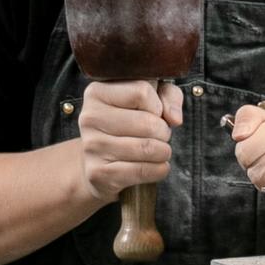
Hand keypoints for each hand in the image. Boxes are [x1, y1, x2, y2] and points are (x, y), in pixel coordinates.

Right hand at [76, 77, 181, 202]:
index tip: (154, 114)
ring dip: (164, 152)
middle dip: (164, 132)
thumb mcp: (150, 100)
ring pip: (148, 148)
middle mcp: (90, 117)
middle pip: (148, 122)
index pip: (142, 92)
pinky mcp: (98, 173)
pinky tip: (156, 166)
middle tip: (160, 136)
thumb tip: (174, 118)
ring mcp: (92, 146)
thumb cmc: (128, 126)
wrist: (99, 165)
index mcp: (97, 92)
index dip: (158, 105)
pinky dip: (160, 170)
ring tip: (159, 151)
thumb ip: (168, 96)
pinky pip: (143, 171)